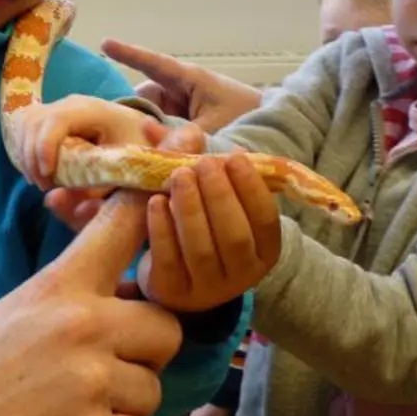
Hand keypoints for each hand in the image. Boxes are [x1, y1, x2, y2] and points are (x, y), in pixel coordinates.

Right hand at [0, 191, 182, 415]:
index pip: (120, 228)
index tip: (172, 181)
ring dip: (122, 408)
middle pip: (165, 327)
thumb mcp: (7, 317)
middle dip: (143, 354)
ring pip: (152, 390)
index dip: (152, 207)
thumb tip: (122, 291)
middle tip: (101, 374)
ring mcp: (95, 385)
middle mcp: (83, 328)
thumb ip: (67, 298)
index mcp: (57, 290)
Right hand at [15, 95, 166, 191]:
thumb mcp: (123, 167)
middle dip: (32, 157)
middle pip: (35, 123)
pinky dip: (24, 149)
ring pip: (25, 125)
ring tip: (39, 180)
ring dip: (25, 155)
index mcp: (92, 110)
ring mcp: (58, 105)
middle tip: (43, 186)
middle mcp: (72, 103)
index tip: (47, 174)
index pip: (57, 120)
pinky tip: (34, 169)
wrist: (133, 125)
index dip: (45, 147)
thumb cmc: (132, 147)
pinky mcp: (49, 113)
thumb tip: (56, 201)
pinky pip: (24, 127)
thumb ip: (95, 187)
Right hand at [101, 39, 262, 134]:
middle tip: (109, 133)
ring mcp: (185, 106)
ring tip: (126, 148)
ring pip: (152, 115)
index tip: (105, 44)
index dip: (128, 54)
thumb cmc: (249, 117)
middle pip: (145, 97)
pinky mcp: (189, 123)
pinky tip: (146, 154)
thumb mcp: (213, 127)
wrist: (278, 128)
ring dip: (143, 130)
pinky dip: (156, 139)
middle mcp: (183, 90)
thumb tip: (143, 135)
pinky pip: (164, 128)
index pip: (152, 63)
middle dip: (129, 113)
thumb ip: (179, 134)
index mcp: (189, 79)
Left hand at [141, 152, 282, 312]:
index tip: (233, 156)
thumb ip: (188, 160)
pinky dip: (162, 229)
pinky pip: (170, 261)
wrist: (175, 280)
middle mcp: (242, 275)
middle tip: (202, 164)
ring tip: (179, 176)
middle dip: (219, 195)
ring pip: (202, 250)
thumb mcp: (207, 198)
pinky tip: (155, 202)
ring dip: (191, 209)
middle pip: (235, 236)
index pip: (265, 219)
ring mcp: (208, 289)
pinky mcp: (174, 293)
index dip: (251, 187)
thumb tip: (151, 122)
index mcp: (263, 250)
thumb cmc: (200, 228)